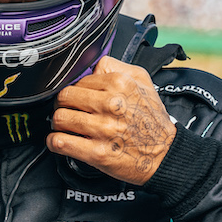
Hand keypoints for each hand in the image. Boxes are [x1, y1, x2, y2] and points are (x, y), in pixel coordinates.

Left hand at [47, 56, 175, 185]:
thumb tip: (91, 66)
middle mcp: (111, 105)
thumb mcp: (142, 81)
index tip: (78, 98)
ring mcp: (103, 129)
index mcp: (120, 83)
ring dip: (59, 123)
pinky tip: (60, 141)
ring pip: (59, 118)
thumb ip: (115, 66)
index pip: (78, 80)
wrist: (166, 154)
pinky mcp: (97, 153)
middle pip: (64, 97)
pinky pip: (60, 142)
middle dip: (63, 104)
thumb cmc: (151, 119)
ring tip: (66, 126)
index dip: (76, 89)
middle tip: (69, 110)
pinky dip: (55, 142)